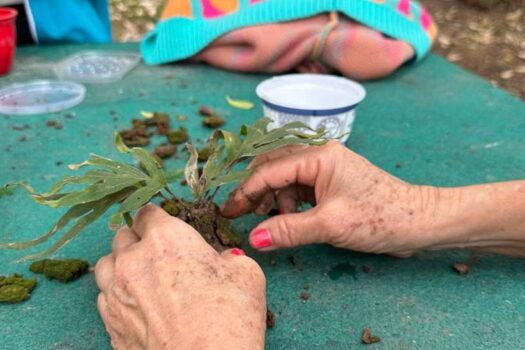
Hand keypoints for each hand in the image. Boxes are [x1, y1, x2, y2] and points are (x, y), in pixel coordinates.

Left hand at [95, 205, 266, 349]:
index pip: (148, 213)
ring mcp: (116, 292)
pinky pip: (104, 297)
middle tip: (158, 254)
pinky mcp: (110, 323)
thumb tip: (222, 260)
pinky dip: (116, 294)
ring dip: (121, 264)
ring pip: (106, 265)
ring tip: (140, 276)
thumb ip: (230, 258)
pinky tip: (136, 304)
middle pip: (122, 236)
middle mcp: (133, 259)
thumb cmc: (230, 318)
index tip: (166, 228)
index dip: (158, 219)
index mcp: (166, 238)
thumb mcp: (247, 275)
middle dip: (138, 240)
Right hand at [222, 141, 435, 254]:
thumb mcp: (330, 225)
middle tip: (242, 216)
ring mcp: (325, 169)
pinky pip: (299, 188)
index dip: (245, 192)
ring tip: (272, 222)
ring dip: (273, 199)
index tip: (227, 212)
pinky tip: (289, 219)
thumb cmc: (379, 217)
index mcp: (318, 157)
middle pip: (273, 168)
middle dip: (256, 192)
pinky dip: (288, 203)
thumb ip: (288, 229)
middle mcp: (319, 156)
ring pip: (285, 179)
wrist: (418, 221)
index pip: (269, 170)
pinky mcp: (331, 182)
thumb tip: (254, 239)